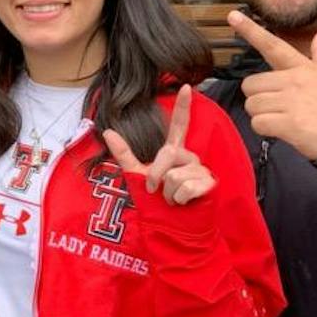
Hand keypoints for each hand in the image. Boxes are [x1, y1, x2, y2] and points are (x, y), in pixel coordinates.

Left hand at [103, 84, 214, 205]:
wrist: (172, 229)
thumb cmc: (157, 205)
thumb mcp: (136, 176)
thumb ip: (124, 154)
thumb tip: (108, 131)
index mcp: (174, 153)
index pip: (180, 125)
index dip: (184, 107)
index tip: (189, 86)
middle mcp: (189, 158)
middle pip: (168, 154)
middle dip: (156, 176)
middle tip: (157, 192)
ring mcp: (201, 170)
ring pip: (175, 175)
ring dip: (167, 193)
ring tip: (173, 200)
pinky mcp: (209, 184)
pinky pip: (186, 187)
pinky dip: (179, 200)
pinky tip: (184, 204)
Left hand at [228, 11, 316, 160]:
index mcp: (302, 68)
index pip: (273, 46)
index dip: (251, 30)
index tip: (233, 16)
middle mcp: (294, 80)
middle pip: (251, 84)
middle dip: (258, 98)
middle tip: (277, 107)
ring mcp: (290, 101)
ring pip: (252, 105)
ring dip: (262, 115)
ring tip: (284, 119)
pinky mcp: (287, 123)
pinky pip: (258, 123)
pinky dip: (265, 130)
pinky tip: (283, 131)